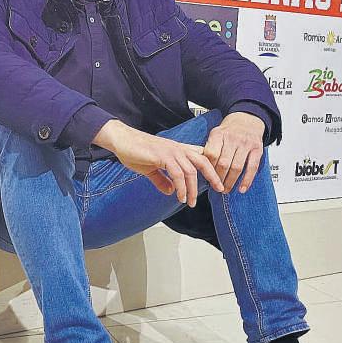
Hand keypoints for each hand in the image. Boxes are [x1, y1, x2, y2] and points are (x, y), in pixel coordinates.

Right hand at [93, 120, 223, 206]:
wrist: (121, 140)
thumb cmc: (135, 152)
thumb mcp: (151, 169)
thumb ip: (162, 180)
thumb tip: (170, 191)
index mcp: (178, 150)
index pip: (201, 157)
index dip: (211, 168)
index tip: (217, 182)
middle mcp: (178, 149)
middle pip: (204, 161)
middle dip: (213, 176)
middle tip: (220, 189)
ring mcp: (171, 151)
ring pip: (191, 171)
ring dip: (193, 189)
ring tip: (191, 202)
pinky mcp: (163, 156)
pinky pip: (178, 174)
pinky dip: (181, 187)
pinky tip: (180, 196)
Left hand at [202, 112, 264, 193]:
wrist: (247, 119)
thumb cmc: (229, 131)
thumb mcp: (216, 134)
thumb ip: (210, 149)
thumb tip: (203, 170)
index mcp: (219, 134)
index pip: (211, 155)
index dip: (209, 169)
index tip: (207, 178)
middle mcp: (232, 138)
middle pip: (223, 163)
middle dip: (219, 178)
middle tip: (216, 187)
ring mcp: (246, 143)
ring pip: (237, 167)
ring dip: (230, 182)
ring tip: (226, 190)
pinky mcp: (257, 149)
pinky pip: (252, 167)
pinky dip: (247, 180)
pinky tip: (241, 189)